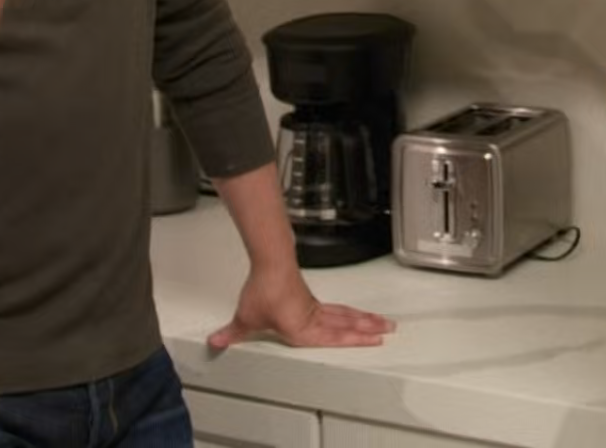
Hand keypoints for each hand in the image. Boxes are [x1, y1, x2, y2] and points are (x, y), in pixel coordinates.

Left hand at [206, 265, 395, 349]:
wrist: (270, 263)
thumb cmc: (263, 292)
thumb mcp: (246, 318)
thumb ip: (232, 333)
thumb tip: (216, 342)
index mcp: (303, 329)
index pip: (334, 339)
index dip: (355, 341)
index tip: (375, 340)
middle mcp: (314, 319)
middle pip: (347, 325)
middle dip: (368, 329)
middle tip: (388, 330)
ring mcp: (314, 307)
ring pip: (345, 314)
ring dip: (364, 319)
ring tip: (382, 321)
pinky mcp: (311, 297)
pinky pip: (336, 307)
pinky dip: (349, 311)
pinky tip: (355, 313)